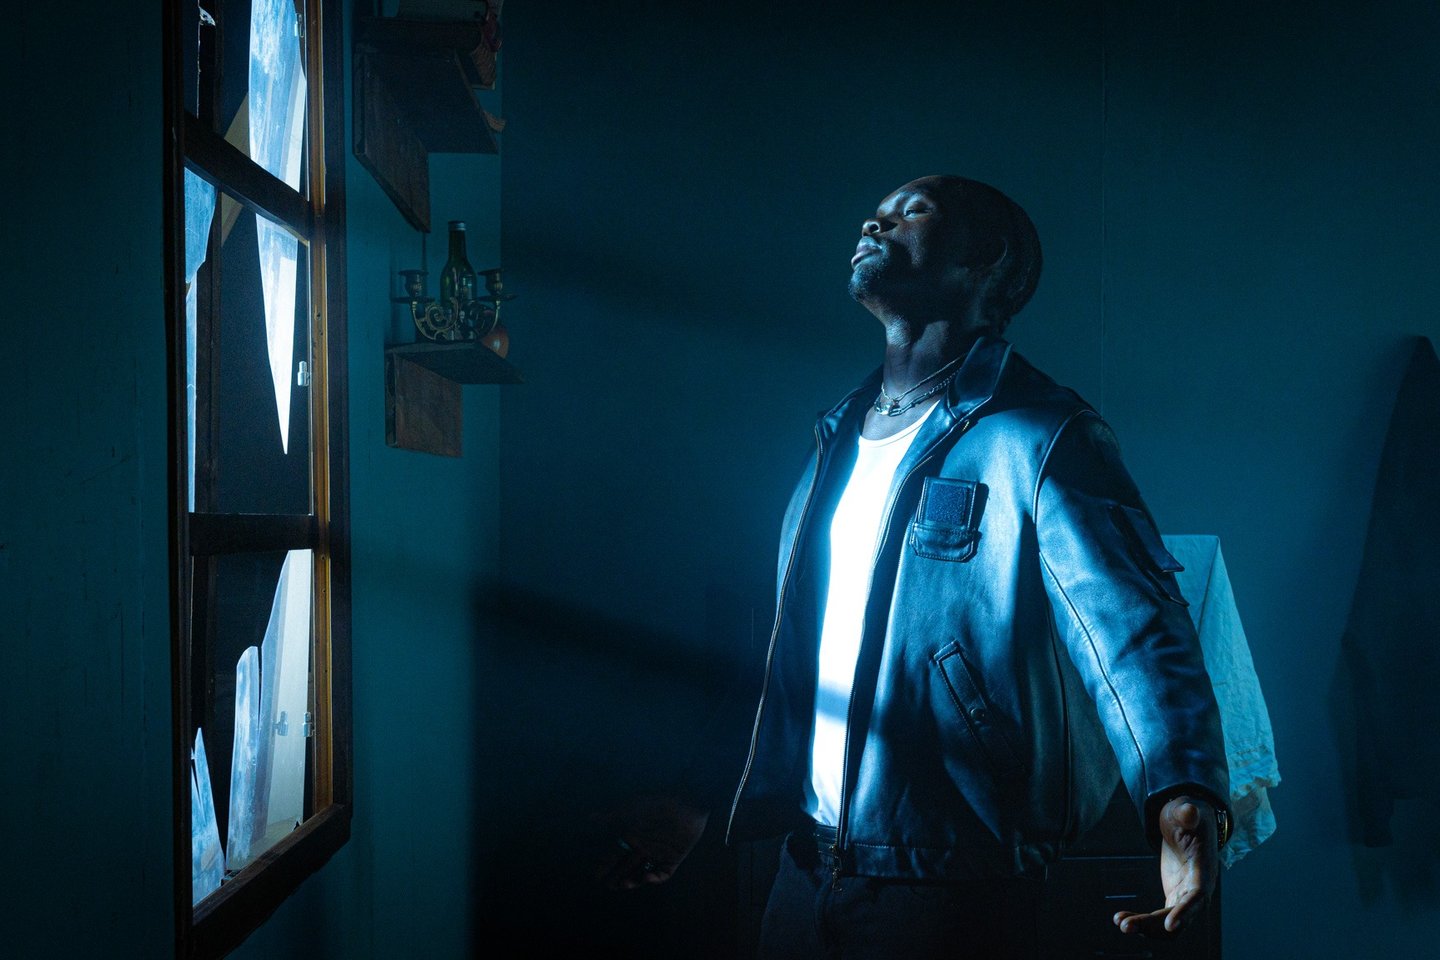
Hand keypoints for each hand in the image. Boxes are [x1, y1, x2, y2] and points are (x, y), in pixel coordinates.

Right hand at [592, 794, 709, 890]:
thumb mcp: (630, 808)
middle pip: (626, 867)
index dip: (605, 865)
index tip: (596, 876)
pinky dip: (655, 878)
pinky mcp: (674, 857)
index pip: (615, 854)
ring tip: (624, 884)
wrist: (687, 801)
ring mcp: (658, 853)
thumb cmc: (657, 802)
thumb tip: (590, 817)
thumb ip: (611, 816)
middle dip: (616, 877)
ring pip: (642, 873)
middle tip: (608, 886)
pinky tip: (647, 878)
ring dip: (633, 881)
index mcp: (632, 835)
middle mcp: (643, 846)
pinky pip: (663, 874)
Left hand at [1112, 795, 1218, 937]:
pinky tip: (1121, 918)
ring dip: (1146, 928)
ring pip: (1168, 924)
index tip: (1169, 926)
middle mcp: (1198, 890)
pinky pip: (1159, 918)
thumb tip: (1189, 810)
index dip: (1185, 912)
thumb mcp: (1185, 811)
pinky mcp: (1175, 899)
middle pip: (1180, 918)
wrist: (1187, 823)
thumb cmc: (1187, 816)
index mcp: (1203, 871)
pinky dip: (1142, 921)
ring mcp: (1186, 897)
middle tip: (1125, 925)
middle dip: (1154, 926)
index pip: (1197, 897)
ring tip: (1120, 922)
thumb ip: (1187, 813)